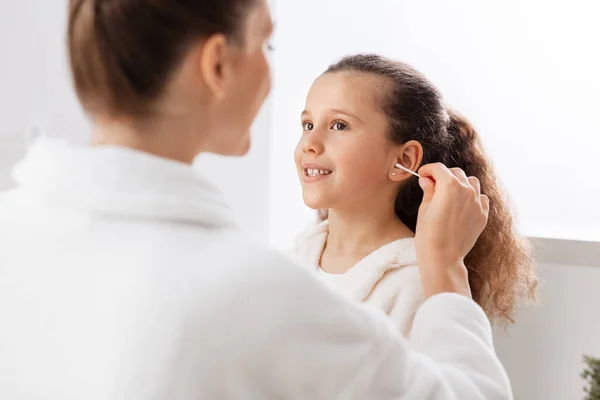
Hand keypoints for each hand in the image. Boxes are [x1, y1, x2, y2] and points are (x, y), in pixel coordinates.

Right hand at [414, 163, 489, 298]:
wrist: (443, 257)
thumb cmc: (429, 234)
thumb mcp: (424, 209)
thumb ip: (428, 190)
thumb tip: (427, 180)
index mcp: (449, 185)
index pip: (439, 168)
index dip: (428, 170)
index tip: (423, 174)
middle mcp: (466, 190)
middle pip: (455, 173)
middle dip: (443, 176)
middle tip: (432, 185)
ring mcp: (477, 202)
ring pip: (471, 182)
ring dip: (460, 183)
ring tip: (449, 194)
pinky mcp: (482, 215)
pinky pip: (481, 198)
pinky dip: (472, 197)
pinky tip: (462, 205)